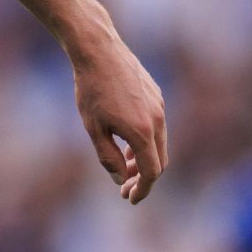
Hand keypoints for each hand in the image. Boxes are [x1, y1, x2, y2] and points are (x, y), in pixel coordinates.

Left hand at [71, 37, 167, 203]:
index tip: (130, 199)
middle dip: (144, 179)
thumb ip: (108, 157)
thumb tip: (121, 179)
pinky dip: (147, 141)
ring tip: (125, 166)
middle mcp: (158, 120)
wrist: (98, 51)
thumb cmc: (91, 89)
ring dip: (145, 159)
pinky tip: (128, 141)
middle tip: (125, 188)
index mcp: (142, 132)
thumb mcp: (93, 128)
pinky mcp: (157, 96)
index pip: (151, 173)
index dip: (141, 190)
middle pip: (159, 161)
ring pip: (159, 144)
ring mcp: (160, 106)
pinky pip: (157, 127)